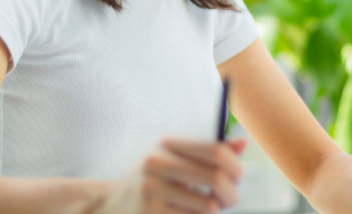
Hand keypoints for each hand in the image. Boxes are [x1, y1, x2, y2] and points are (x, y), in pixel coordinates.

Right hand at [93, 137, 247, 213]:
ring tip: (208, 209)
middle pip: (217, 178)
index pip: (215, 151)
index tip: (237, 177)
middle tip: (231, 200)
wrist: (109, 205)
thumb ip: (208, 154)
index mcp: (167, 146)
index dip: (235, 166)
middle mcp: (158, 164)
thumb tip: (242, 144)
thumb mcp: (174, 161)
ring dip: (215, 211)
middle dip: (232, 193)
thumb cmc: (151, 183)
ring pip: (208, 206)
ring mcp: (152, 191)